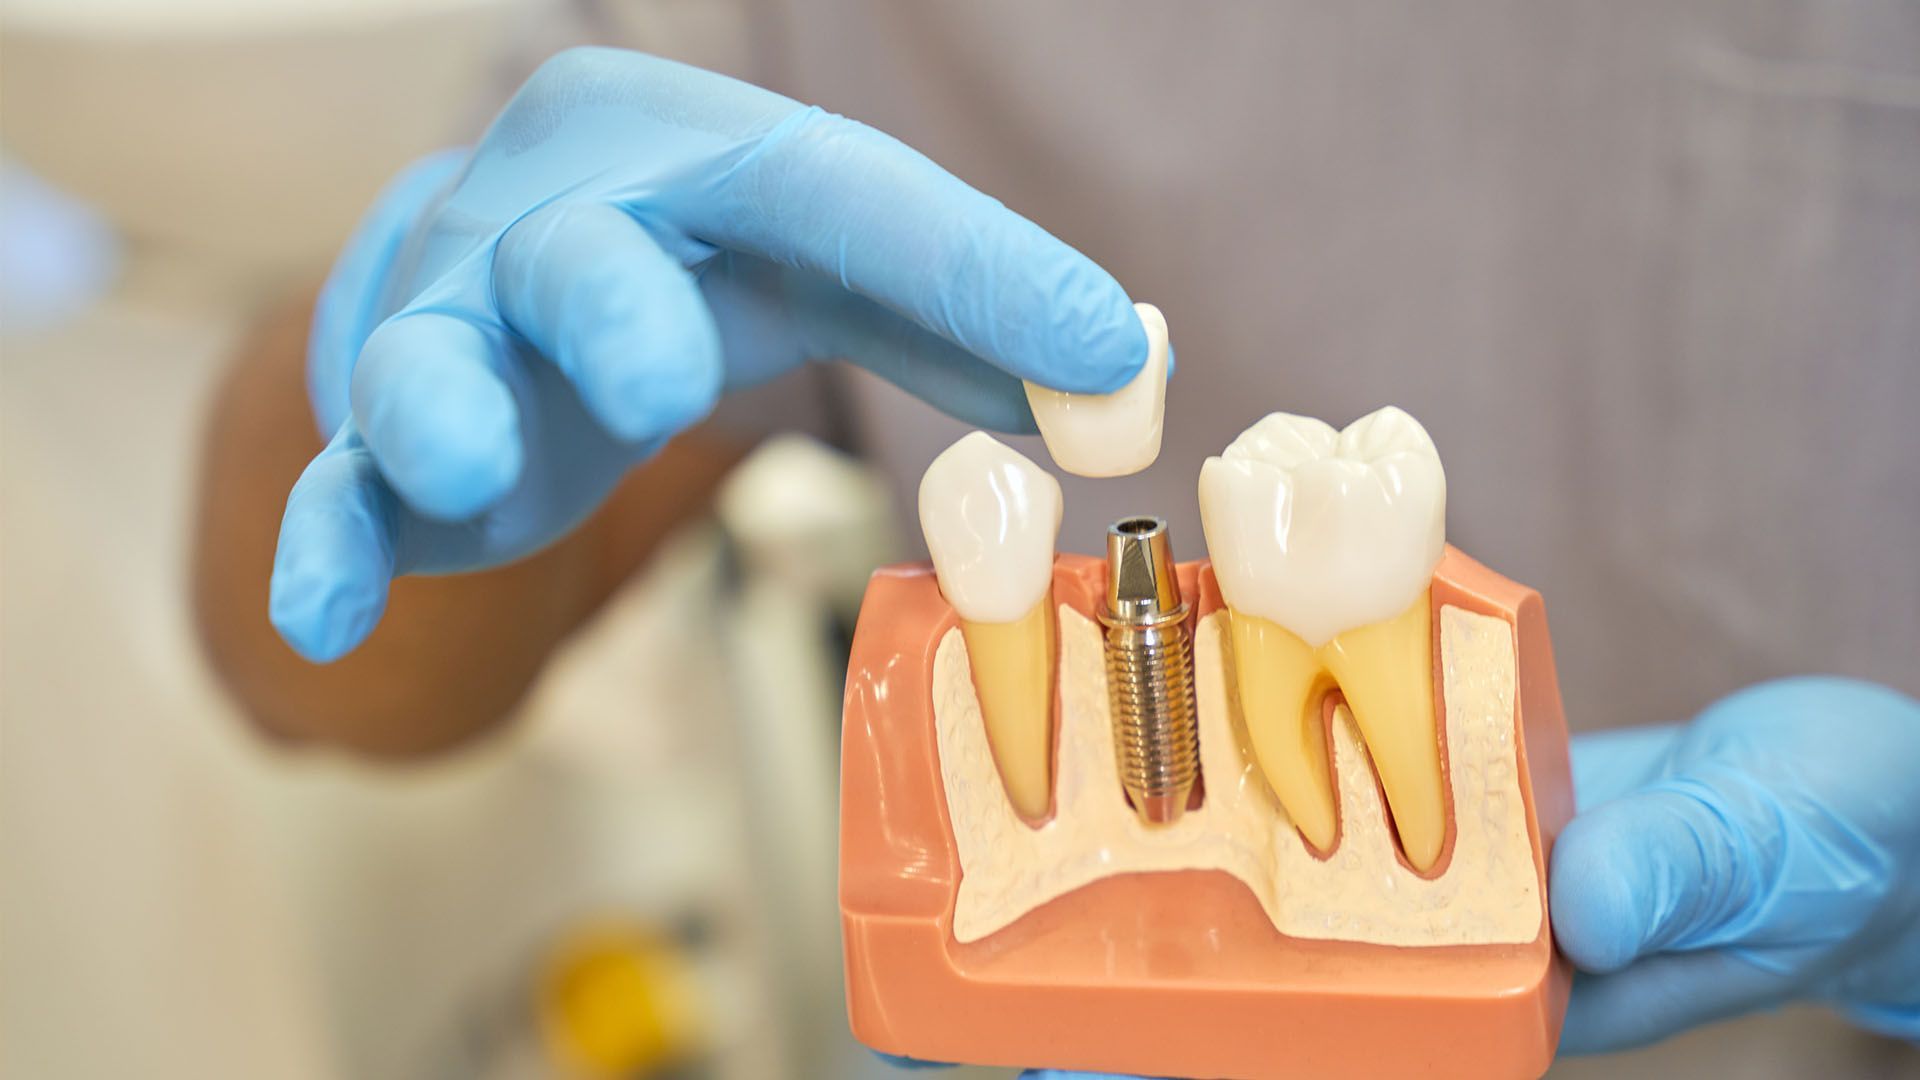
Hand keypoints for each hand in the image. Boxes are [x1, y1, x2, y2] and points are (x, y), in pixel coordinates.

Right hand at [270, 48, 1144, 661]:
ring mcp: (453, 328)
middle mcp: (555, 219)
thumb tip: (1135, 370)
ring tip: (468, 466)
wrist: (501, 288)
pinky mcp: (385, 442)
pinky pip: (342, 486)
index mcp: (694, 162)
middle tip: (668, 381)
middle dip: (613, 309)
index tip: (1107, 355)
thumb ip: (970, 319)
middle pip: (578, 252)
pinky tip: (327, 612)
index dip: (972, 269)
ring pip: (426, 354)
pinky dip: (330, 541)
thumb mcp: (833, 270)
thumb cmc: (694, 268)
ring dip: (442, 405)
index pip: (837, 195)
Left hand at [994, 676, 1919, 1076]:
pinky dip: (1257, 759)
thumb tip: (1586, 893)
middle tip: (1004, 960)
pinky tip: (1172, 719)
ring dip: (1174, 866)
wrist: (1838, 796)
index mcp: (1503, 1003)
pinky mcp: (1435, 798)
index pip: (1324, 1050)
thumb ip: (1680, 869)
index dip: (1201, 1062)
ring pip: (1281, 884)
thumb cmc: (1828, 848)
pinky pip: (1329, 785)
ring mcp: (1430, 877)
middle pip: (1268, 983)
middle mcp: (1441, 949)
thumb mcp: (1764, 853)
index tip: (1071, 1062)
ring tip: (1040, 838)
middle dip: (1141, 981)